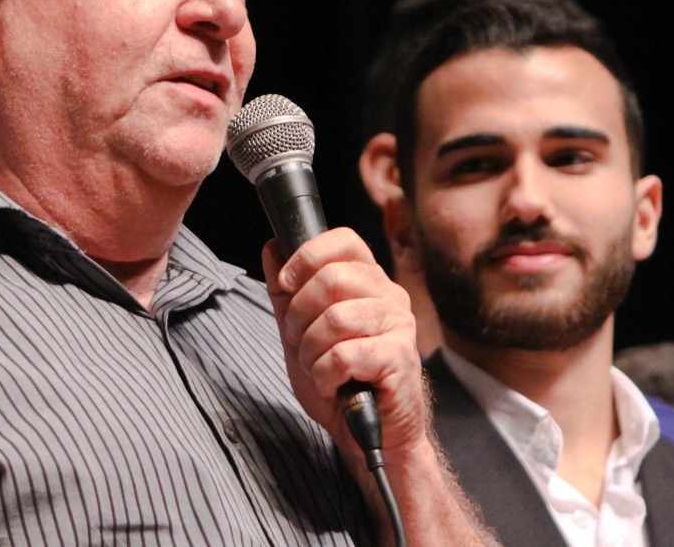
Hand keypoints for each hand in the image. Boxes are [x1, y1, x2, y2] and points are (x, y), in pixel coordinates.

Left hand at [262, 228, 427, 460]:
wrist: (368, 434)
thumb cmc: (339, 379)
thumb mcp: (300, 330)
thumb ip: (286, 291)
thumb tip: (272, 247)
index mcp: (367, 281)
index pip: (343, 240)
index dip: (307, 256)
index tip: (286, 283)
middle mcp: (389, 295)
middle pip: (332, 278)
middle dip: (299, 315)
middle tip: (299, 340)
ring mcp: (399, 325)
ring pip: (336, 318)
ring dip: (311, 350)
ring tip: (317, 366)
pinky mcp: (400, 357)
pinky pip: (344, 355)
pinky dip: (325, 374)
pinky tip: (333, 384)